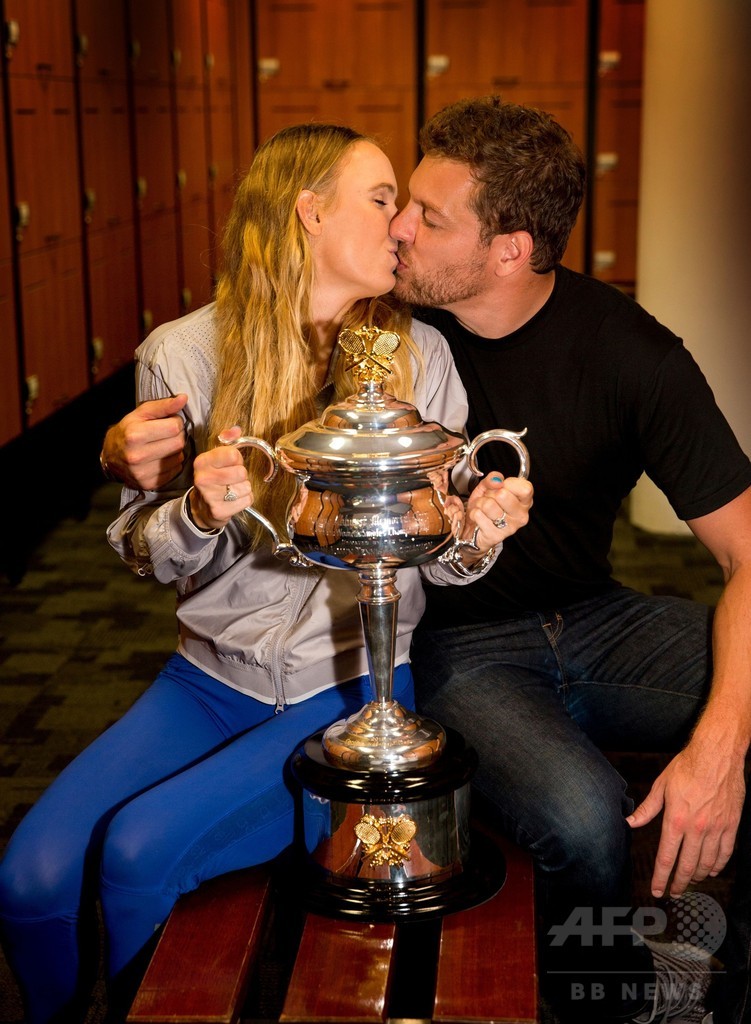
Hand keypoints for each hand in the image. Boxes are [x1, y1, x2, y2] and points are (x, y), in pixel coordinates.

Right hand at [102, 395, 187, 489]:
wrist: (111, 456)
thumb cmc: (128, 431)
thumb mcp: (141, 413)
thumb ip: (164, 405)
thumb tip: (184, 398)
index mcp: (135, 435)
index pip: (174, 427)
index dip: (175, 422)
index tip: (167, 422)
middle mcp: (138, 456)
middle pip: (178, 443)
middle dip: (177, 435)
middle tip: (166, 434)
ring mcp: (144, 473)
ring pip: (179, 457)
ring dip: (175, 450)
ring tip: (162, 446)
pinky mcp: (150, 484)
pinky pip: (175, 470)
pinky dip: (173, 463)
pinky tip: (161, 458)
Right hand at [189, 433, 253, 530]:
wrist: (201, 507)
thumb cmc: (213, 479)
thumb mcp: (215, 458)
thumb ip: (228, 442)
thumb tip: (236, 430)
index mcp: (202, 462)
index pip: (233, 454)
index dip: (237, 459)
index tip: (230, 464)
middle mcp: (203, 478)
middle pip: (241, 472)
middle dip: (241, 476)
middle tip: (231, 479)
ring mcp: (210, 496)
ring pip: (246, 487)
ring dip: (243, 488)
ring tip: (231, 490)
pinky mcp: (219, 510)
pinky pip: (247, 500)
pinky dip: (244, 500)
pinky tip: (233, 500)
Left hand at [462, 473, 532, 553]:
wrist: (474, 527)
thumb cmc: (485, 506)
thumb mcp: (488, 487)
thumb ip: (493, 478)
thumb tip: (497, 480)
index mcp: (524, 502)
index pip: (525, 488)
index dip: (509, 484)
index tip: (502, 487)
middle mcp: (521, 516)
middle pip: (503, 494)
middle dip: (490, 494)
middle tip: (490, 499)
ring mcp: (510, 527)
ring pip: (488, 505)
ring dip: (480, 504)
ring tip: (483, 509)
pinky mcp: (496, 536)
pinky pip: (479, 515)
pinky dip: (474, 513)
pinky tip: (479, 518)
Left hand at [627, 738, 744, 896]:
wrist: (717, 755)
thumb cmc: (687, 767)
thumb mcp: (661, 786)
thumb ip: (647, 809)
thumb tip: (630, 823)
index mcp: (676, 820)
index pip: (665, 858)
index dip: (660, 878)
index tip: (656, 890)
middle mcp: (696, 828)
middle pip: (687, 866)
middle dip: (679, 884)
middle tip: (674, 894)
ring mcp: (716, 828)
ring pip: (707, 863)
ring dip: (698, 877)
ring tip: (691, 882)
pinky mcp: (731, 825)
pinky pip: (725, 853)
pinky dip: (718, 865)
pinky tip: (712, 870)